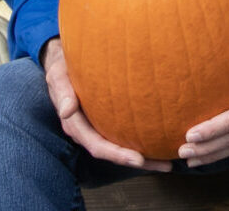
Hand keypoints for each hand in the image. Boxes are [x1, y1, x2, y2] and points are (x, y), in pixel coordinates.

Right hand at [41, 38, 168, 170]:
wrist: (66, 63)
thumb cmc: (63, 68)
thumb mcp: (58, 76)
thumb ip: (62, 92)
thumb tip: (66, 111)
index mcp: (76, 125)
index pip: (98, 146)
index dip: (117, 155)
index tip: (138, 160)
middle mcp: (89, 132)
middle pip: (114, 153)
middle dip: (139, 162)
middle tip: (164, 166)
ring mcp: (99, 128)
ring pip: (122, 148)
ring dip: (146, 159)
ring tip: (170, 163)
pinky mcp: (108, 122)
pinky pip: (126, 136)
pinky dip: (143, 142)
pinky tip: (163, 143)